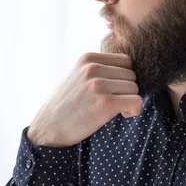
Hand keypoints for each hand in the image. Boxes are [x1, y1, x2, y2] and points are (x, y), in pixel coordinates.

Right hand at [27, 52, 142, 146]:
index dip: (124, 78)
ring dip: (129, 100)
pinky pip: (136, 101)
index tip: (113, 91)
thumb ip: (101, 69)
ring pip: (135, 88)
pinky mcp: (105, 102)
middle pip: (132, 75)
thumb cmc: (69, 104)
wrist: (49, 127)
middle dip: (126, 90)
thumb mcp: (79, 76)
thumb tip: (133, 69)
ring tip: (114, 109)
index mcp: (88, 58)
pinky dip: (134, 109)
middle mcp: (93, 68)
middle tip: (113, 102)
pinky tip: (123, 114)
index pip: (126, 61)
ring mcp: (98, 84)